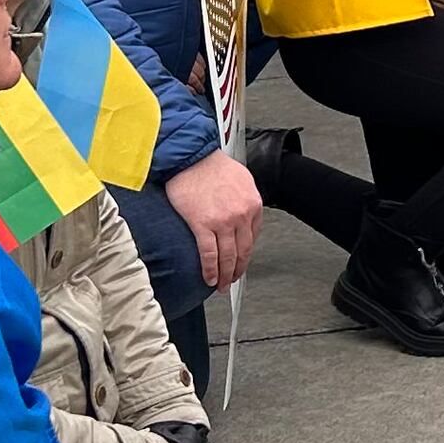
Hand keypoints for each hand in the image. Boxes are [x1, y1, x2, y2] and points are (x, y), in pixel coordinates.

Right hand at [161, 149, 263, 287]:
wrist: (190, 157)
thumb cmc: (211, 165)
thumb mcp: (241, 179)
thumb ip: (245, 200)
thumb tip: (244, 215)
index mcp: (252, 204)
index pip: (253, 237)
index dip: (246, 255)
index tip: (241, 262)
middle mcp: (241, 215)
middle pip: (243, 251)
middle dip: (238, 270)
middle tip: (233, 280)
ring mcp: (223, 222)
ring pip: (228, 257)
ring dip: (225, 276)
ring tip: (222, 285)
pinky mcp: (202, 225)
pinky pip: (209, 255)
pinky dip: (210, 270)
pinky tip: (209, 278)